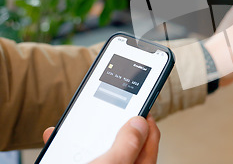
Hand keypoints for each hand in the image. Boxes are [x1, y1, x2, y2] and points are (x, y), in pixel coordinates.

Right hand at [43, 115, 159, 163]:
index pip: (150, 138)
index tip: (139, 100)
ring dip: (87, 134)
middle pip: (124, 141)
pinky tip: (57, 139)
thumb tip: (139, 123)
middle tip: (107, 108)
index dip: (146, 116)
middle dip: (113, 123)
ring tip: (79, 123)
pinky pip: (81, 157)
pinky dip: (69, 147)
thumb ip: (127, 145)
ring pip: (100, 148)